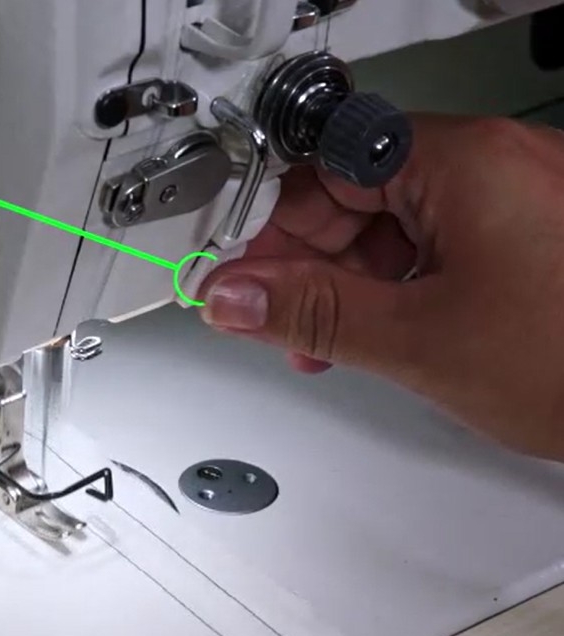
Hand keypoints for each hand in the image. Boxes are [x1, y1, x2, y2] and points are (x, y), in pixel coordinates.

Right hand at [199, 115, 563, 460]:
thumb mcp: (419, 341)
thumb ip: (310, 313)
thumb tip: (233, 295)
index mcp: (465, 163)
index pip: (324, 167)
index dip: (273, 228)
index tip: (243, 276)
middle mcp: (495, 163)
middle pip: (358, 194)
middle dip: (310, 263)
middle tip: (281, 320)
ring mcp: (519, 197)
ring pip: (397, 224)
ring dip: (353, 282)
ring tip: (335, 343)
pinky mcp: (535, 232)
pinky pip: (442, 242)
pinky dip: (403, 286)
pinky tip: (391, 333)